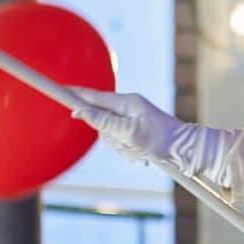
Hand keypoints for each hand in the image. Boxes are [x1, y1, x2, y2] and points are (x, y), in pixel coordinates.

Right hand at [68, 88, 235, 184]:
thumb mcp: (130, 133)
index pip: (92, 96)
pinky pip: (119, 142)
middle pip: (99, 121)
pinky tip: (141, 154)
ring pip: (109, 134)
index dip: (74, 94)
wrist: (185, 150)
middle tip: (128, 144)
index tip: (58, 89)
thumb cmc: (161, 140)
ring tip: (139, 151)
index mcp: (125, 102)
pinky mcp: (134, 130)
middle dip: (109, 136)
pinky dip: (127, 151)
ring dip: (120, 147)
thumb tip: (80, 112)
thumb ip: (104, 122)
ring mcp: (130, 119)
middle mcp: (126, 108)